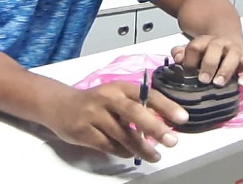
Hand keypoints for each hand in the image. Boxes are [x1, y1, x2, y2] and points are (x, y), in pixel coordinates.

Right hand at [44, 82, 187, 162]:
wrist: (59, 105)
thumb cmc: (96, 101)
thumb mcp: (116, 97)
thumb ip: (136, 107)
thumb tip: (162, 123)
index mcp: (120, 87)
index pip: (148, 94)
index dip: (166, 106)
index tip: (182, 118)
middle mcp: (108, 98)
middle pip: (135, 112)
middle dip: (155, 128)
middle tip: (172, 141)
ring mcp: (95, 114)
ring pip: (123, 134)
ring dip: (142, 148)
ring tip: (155, 156)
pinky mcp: (84, 131)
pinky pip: (109, 146)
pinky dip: (122, 152)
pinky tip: (130, 154)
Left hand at [171, 35, 242, 86]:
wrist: (227, 40)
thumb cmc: (207, 53)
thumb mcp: (193, 52)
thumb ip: (182, 54)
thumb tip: (178, 58)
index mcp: (205, 41)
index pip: (195, 46)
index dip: (190, 60)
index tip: (188, 74)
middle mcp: (221, 42)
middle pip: (215, 48)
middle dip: (209, 64)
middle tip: (203, 80)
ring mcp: (236, 49)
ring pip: (234, 54)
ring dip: (226, 69)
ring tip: (219, 83)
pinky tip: (242, 83)